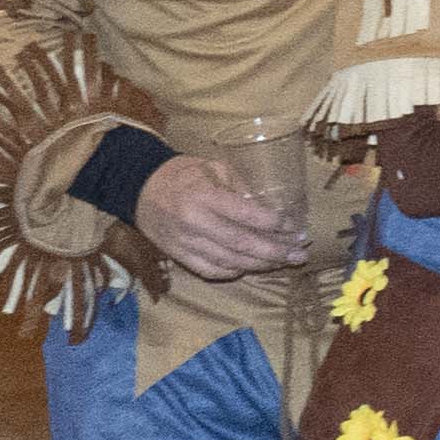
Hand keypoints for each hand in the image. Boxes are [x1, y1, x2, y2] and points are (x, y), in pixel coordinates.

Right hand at [134, 151, 310, 280]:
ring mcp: (184, 243)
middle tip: (301, 253)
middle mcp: (194, 223)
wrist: (139, 188)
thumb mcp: (214, 168)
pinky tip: (253, 267)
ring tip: (285, 262)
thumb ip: (242, 188)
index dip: (276, 224)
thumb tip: (272, 210)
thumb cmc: (183, 174)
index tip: (297, 227)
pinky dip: (235, 271)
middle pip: (242, 244)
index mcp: (204, 196)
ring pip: (230, 261)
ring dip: (262, 264)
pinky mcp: (178, 256)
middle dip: (276, 251)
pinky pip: (211, 270)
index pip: (247, 216)